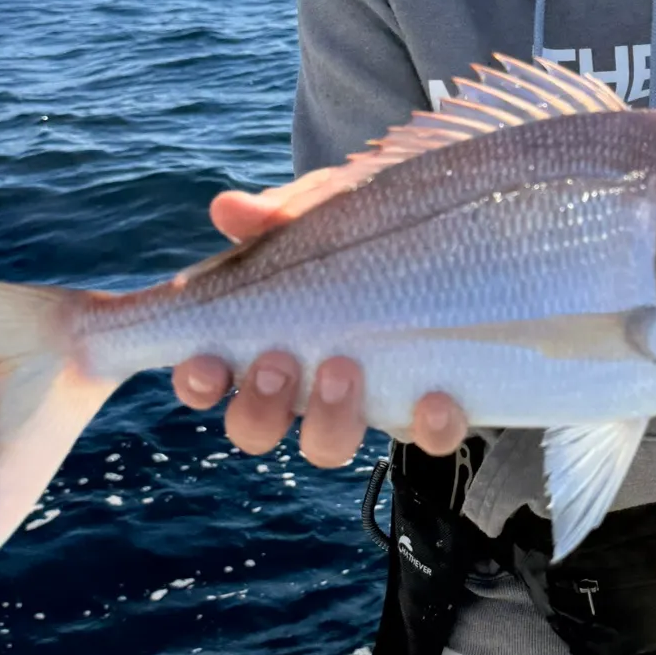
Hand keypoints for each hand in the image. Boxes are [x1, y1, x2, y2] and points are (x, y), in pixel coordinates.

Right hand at [171, 184, 469, 462]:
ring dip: (327, 419)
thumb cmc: (365, 228)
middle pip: (256, 427)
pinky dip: (429, 426)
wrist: (456, 228)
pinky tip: (435, 397)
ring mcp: (366, 401)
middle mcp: (305, 385)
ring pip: (327, 444)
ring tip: (342, 367)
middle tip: (279, 362)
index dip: (198, 381)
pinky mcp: (428, 408)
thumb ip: (280, 215)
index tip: (206, 363)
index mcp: (262, 339)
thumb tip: (232, 211)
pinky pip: (427, 438)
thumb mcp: (325, 210)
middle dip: (258, 406)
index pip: (209, 376)